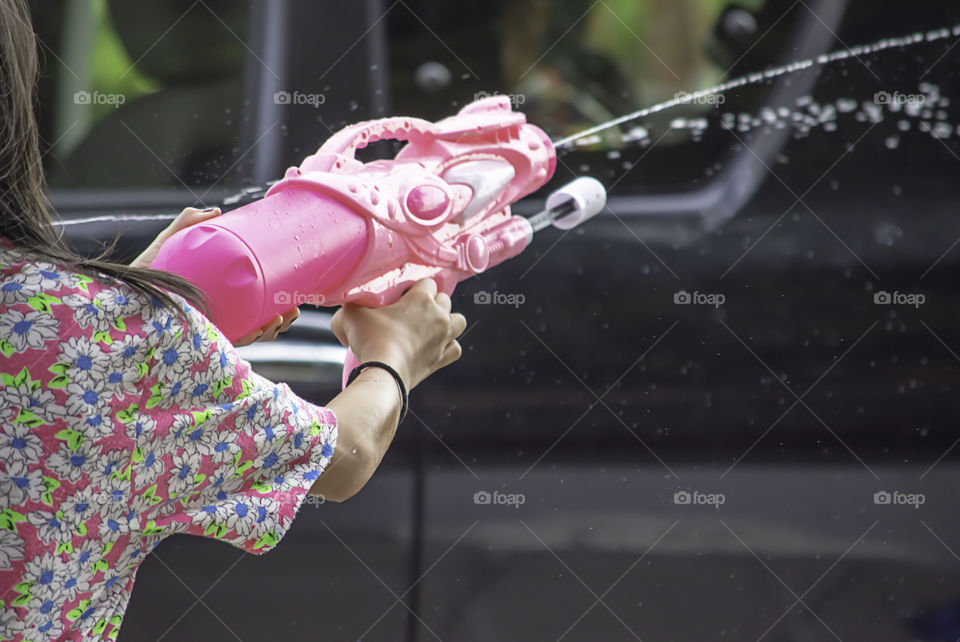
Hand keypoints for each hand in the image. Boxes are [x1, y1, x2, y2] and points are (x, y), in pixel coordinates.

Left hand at [134, 207, 299, 345]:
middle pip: (259, 324)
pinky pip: (234, 343)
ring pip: (252, 338)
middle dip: (282, 321)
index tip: (292, 296)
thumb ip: (187, 223)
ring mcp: (211, 331)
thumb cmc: (141, 272)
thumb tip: (216, 210)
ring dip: (274, 330)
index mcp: (218, 300)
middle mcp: (218, 318)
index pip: (252, 306)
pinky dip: (254, 336)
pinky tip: (266, 326)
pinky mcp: (202, 340)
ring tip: (284, 316)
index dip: (275, 304)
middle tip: (294, 309)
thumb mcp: (168, 244)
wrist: (119, 295)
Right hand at [330, 278, 466, 389]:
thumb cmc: (370, 341)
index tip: (401, 298)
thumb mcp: (350, 316)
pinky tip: (435, 347)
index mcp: (422, 299)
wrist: (384, 375)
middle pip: (444, 299)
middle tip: (412, 313)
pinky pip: (455, 348)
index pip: (427, 282)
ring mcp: (444, 338)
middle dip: (431, 302)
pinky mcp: (443, 358)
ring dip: (448, 320)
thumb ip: (348, 307)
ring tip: (430, 326)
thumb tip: (345, 315)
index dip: (414, 288)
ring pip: (458, 320)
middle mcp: (439, 316)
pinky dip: (448, 346)